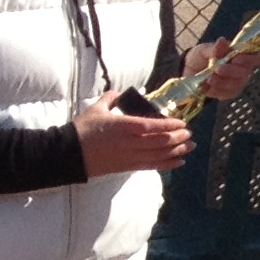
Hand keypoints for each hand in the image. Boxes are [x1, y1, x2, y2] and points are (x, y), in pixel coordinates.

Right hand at [75, 90, 194, 177]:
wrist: (69, 153)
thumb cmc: (82, 129)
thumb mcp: (96, 109)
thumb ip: (111, 98)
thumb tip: (120, 93)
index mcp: (123, 126)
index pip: (152, 125)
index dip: (170, 124)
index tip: (181, 122)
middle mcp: (130, 142)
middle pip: (161, 141)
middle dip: (178, 137)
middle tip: (189, 133)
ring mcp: (130, 156)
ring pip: (160, 155)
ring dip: (178, 150)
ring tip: (190, 146)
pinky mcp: (128, 167)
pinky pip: (152, 166)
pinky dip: (168, 164)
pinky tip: (179, 161)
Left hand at [181, 36, 259, 105]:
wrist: (190, 69)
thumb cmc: (202, 56)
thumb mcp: (206, 48)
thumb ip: (215, 48)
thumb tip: (222, 41)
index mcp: (242, 55)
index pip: (256, 58)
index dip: (249, 59)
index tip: (236, 58)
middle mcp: (243, 70)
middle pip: (245, 73)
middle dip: (231, 71)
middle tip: (217, 68)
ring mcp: (236, 83)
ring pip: (235, 85)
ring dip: (221, 82)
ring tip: (208, 79)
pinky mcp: (227, 93)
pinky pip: (225, 94)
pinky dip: (215, 90)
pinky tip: (206, 87)